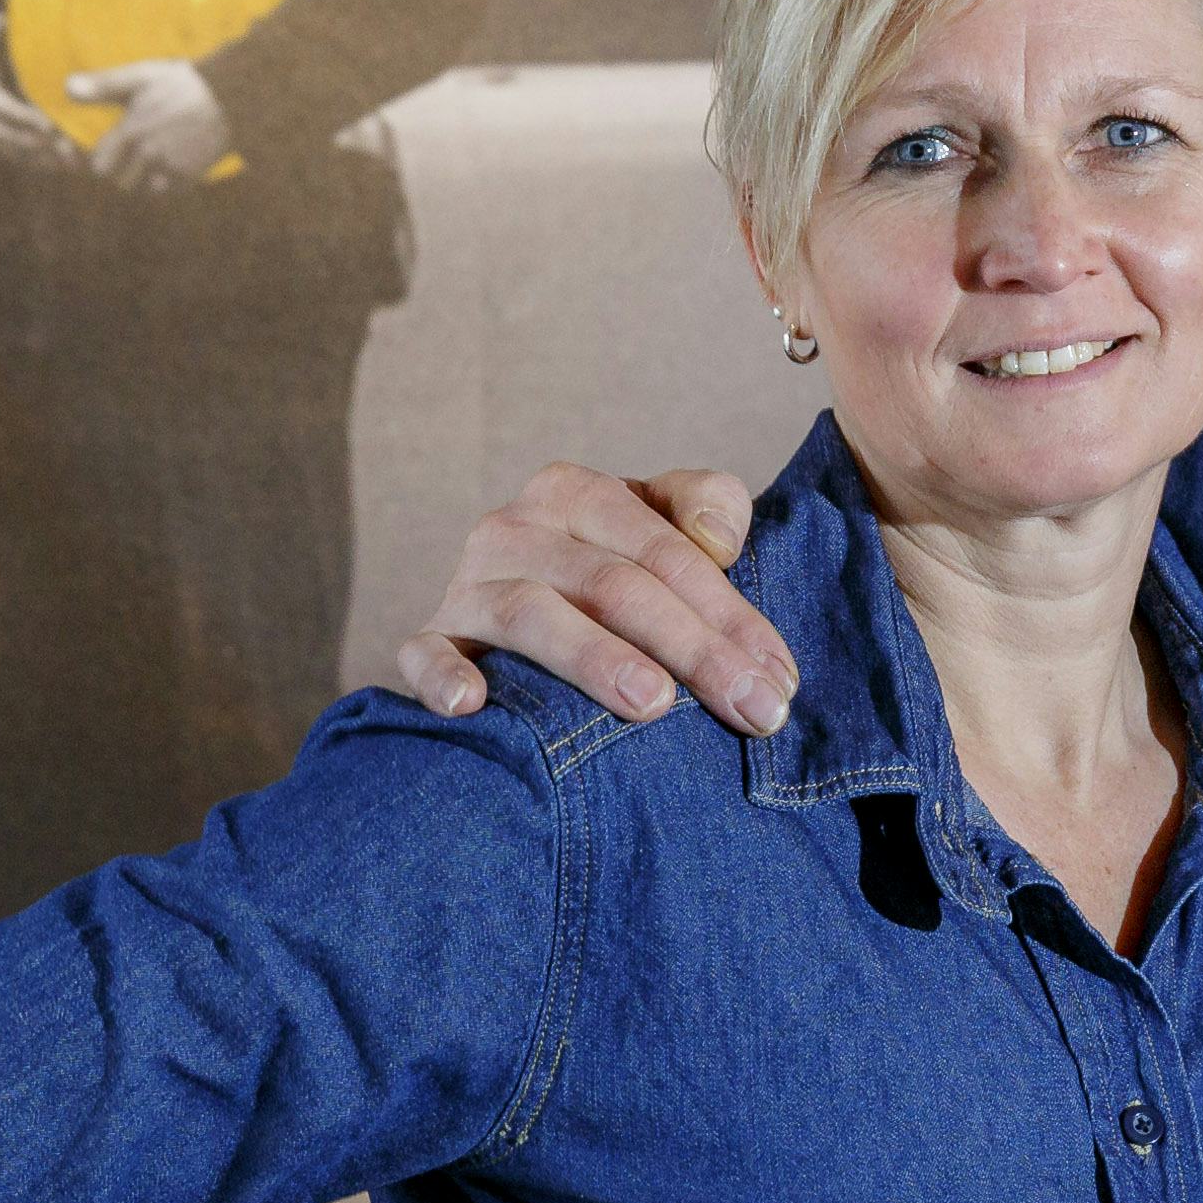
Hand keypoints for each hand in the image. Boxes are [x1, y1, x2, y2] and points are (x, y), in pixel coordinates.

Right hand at [0, 35, 84, 172]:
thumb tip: (1, 15)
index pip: (10, 112)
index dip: (30, 120)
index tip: (52, 124)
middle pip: (18, 138)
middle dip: (44, 145)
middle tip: (72, 147)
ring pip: (21, 155)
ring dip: (46, 160)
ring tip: (74, 162)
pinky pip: (21, 162)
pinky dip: (41, 167)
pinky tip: (63, 169)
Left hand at [70, 56, 233, 187]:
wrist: (230, 96)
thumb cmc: (181, 83)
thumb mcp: (140, 77)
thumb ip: (103, 86)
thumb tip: (65, 87)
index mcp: (131, 130)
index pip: (99, 165)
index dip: (103, 160)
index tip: (109, 153)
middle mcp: (149, 153)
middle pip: (121, 182)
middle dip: (123, 173)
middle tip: (133, 157)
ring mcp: (171, 166)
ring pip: (144, 189)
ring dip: (145, 180)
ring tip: (153, 160)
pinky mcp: (191, 176)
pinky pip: (168, 191)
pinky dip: (168, 183)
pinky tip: (173, 164)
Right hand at [388, 466, 792, 736]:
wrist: (497, 615)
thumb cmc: (603, 575)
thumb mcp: (656, 525)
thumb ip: (705, 506)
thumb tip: (718, 539)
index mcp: (573, 492)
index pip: (665, 550)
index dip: (730, 613)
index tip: (779, 677)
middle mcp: (514, 529)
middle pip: (613, 585)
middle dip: (692, 648)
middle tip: (750, 710)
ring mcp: (467, 587)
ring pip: (532, 615)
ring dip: (594, 658)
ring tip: (654, 703)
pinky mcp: (430, 640)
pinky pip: (423, 656)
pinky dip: (443, 676)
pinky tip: (472, 703)